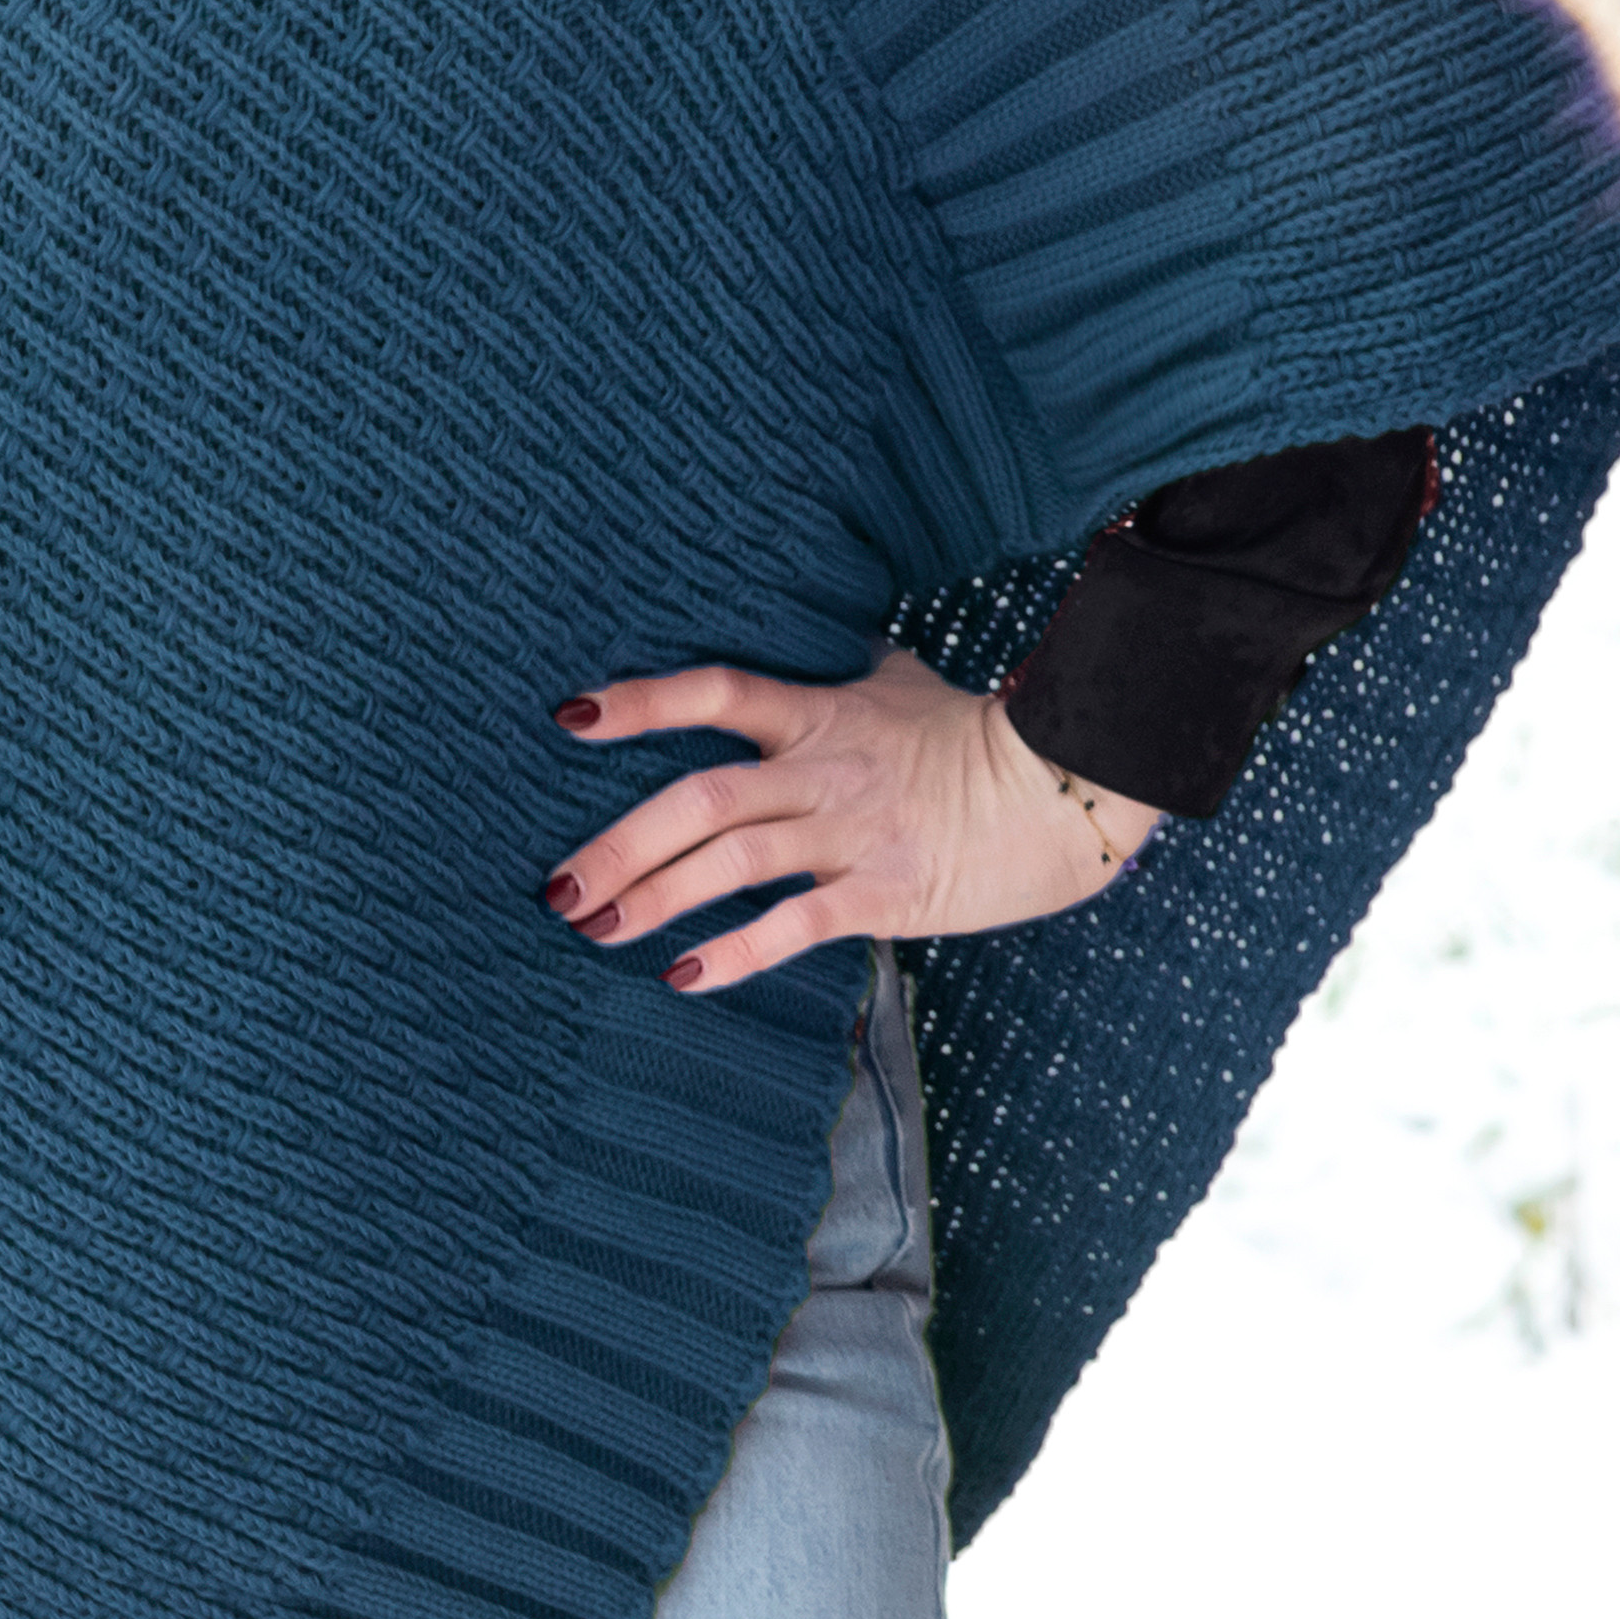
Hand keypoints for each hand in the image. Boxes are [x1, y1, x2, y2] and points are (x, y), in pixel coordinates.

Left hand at [539, 644, 1159, 995]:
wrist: (1062, 789)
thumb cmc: (974, 735)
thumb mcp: (899, 682)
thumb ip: (845, 670)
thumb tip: (824, 641)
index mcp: (819, 712)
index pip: (717, 691)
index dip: (642, 702)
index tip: (569, 718)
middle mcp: (823, 769)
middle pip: (700, 796)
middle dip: (619, 842)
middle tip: (557, 885)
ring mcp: (852, 832)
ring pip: (732, 862)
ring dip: (653, 898)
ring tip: (593, 930)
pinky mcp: (885, 893)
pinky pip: (794, 926)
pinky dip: (733, 954)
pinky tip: (681, 976)